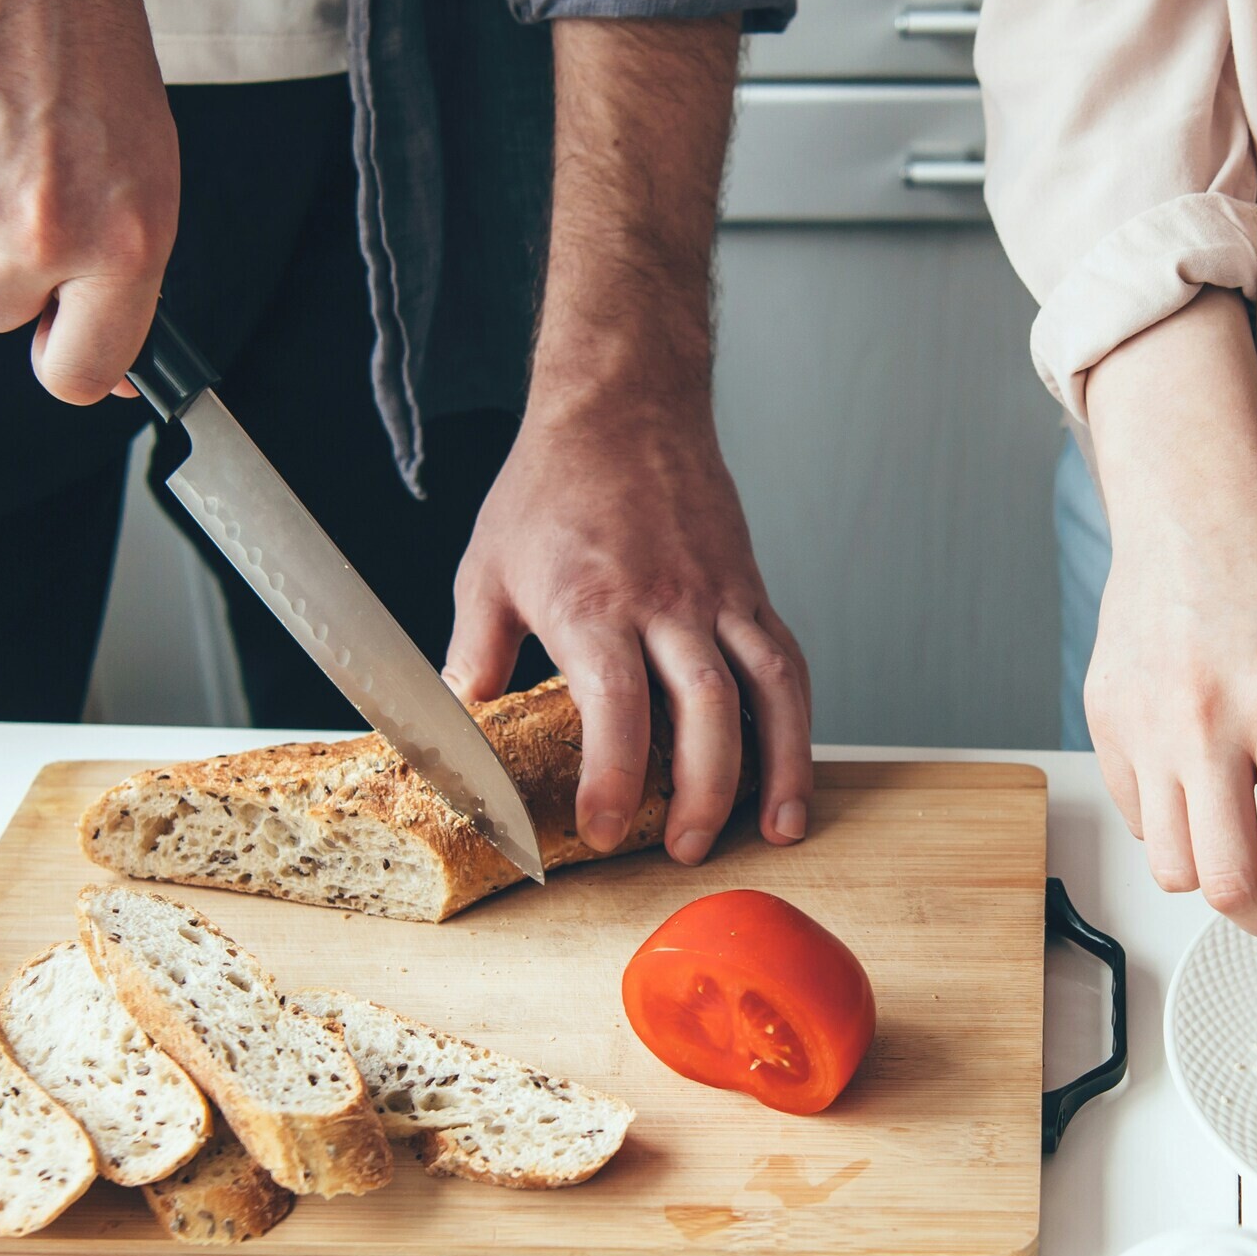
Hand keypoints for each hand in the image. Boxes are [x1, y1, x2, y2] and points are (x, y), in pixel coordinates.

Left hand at [446, 390, 810, 862]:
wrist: (623, 406)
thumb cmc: (551, 486)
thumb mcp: (486, 570)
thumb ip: (473, 655)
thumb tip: (459, 723)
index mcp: (594, 602)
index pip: (616, 705)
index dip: (614, 777)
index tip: (602, 828)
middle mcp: (668, 602)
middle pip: (707, 709)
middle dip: (703, 792)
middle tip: (686, 849)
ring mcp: (719, 595)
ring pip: (769, 689)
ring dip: (779, 766)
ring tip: (777, 829)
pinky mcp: (750, 590)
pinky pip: (786, 662)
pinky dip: (797, 721)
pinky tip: (792, 767)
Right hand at [1083, 292, 1256, 941]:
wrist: (1194, 509)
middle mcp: (1208, 722)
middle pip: (1229, 885)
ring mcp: (1145, 725)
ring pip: (1171, 867)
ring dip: (1218, 882)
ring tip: (1248, 857)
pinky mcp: (1104, 721)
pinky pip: (1137, 817)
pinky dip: (1175, 830)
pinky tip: (1203, 794)